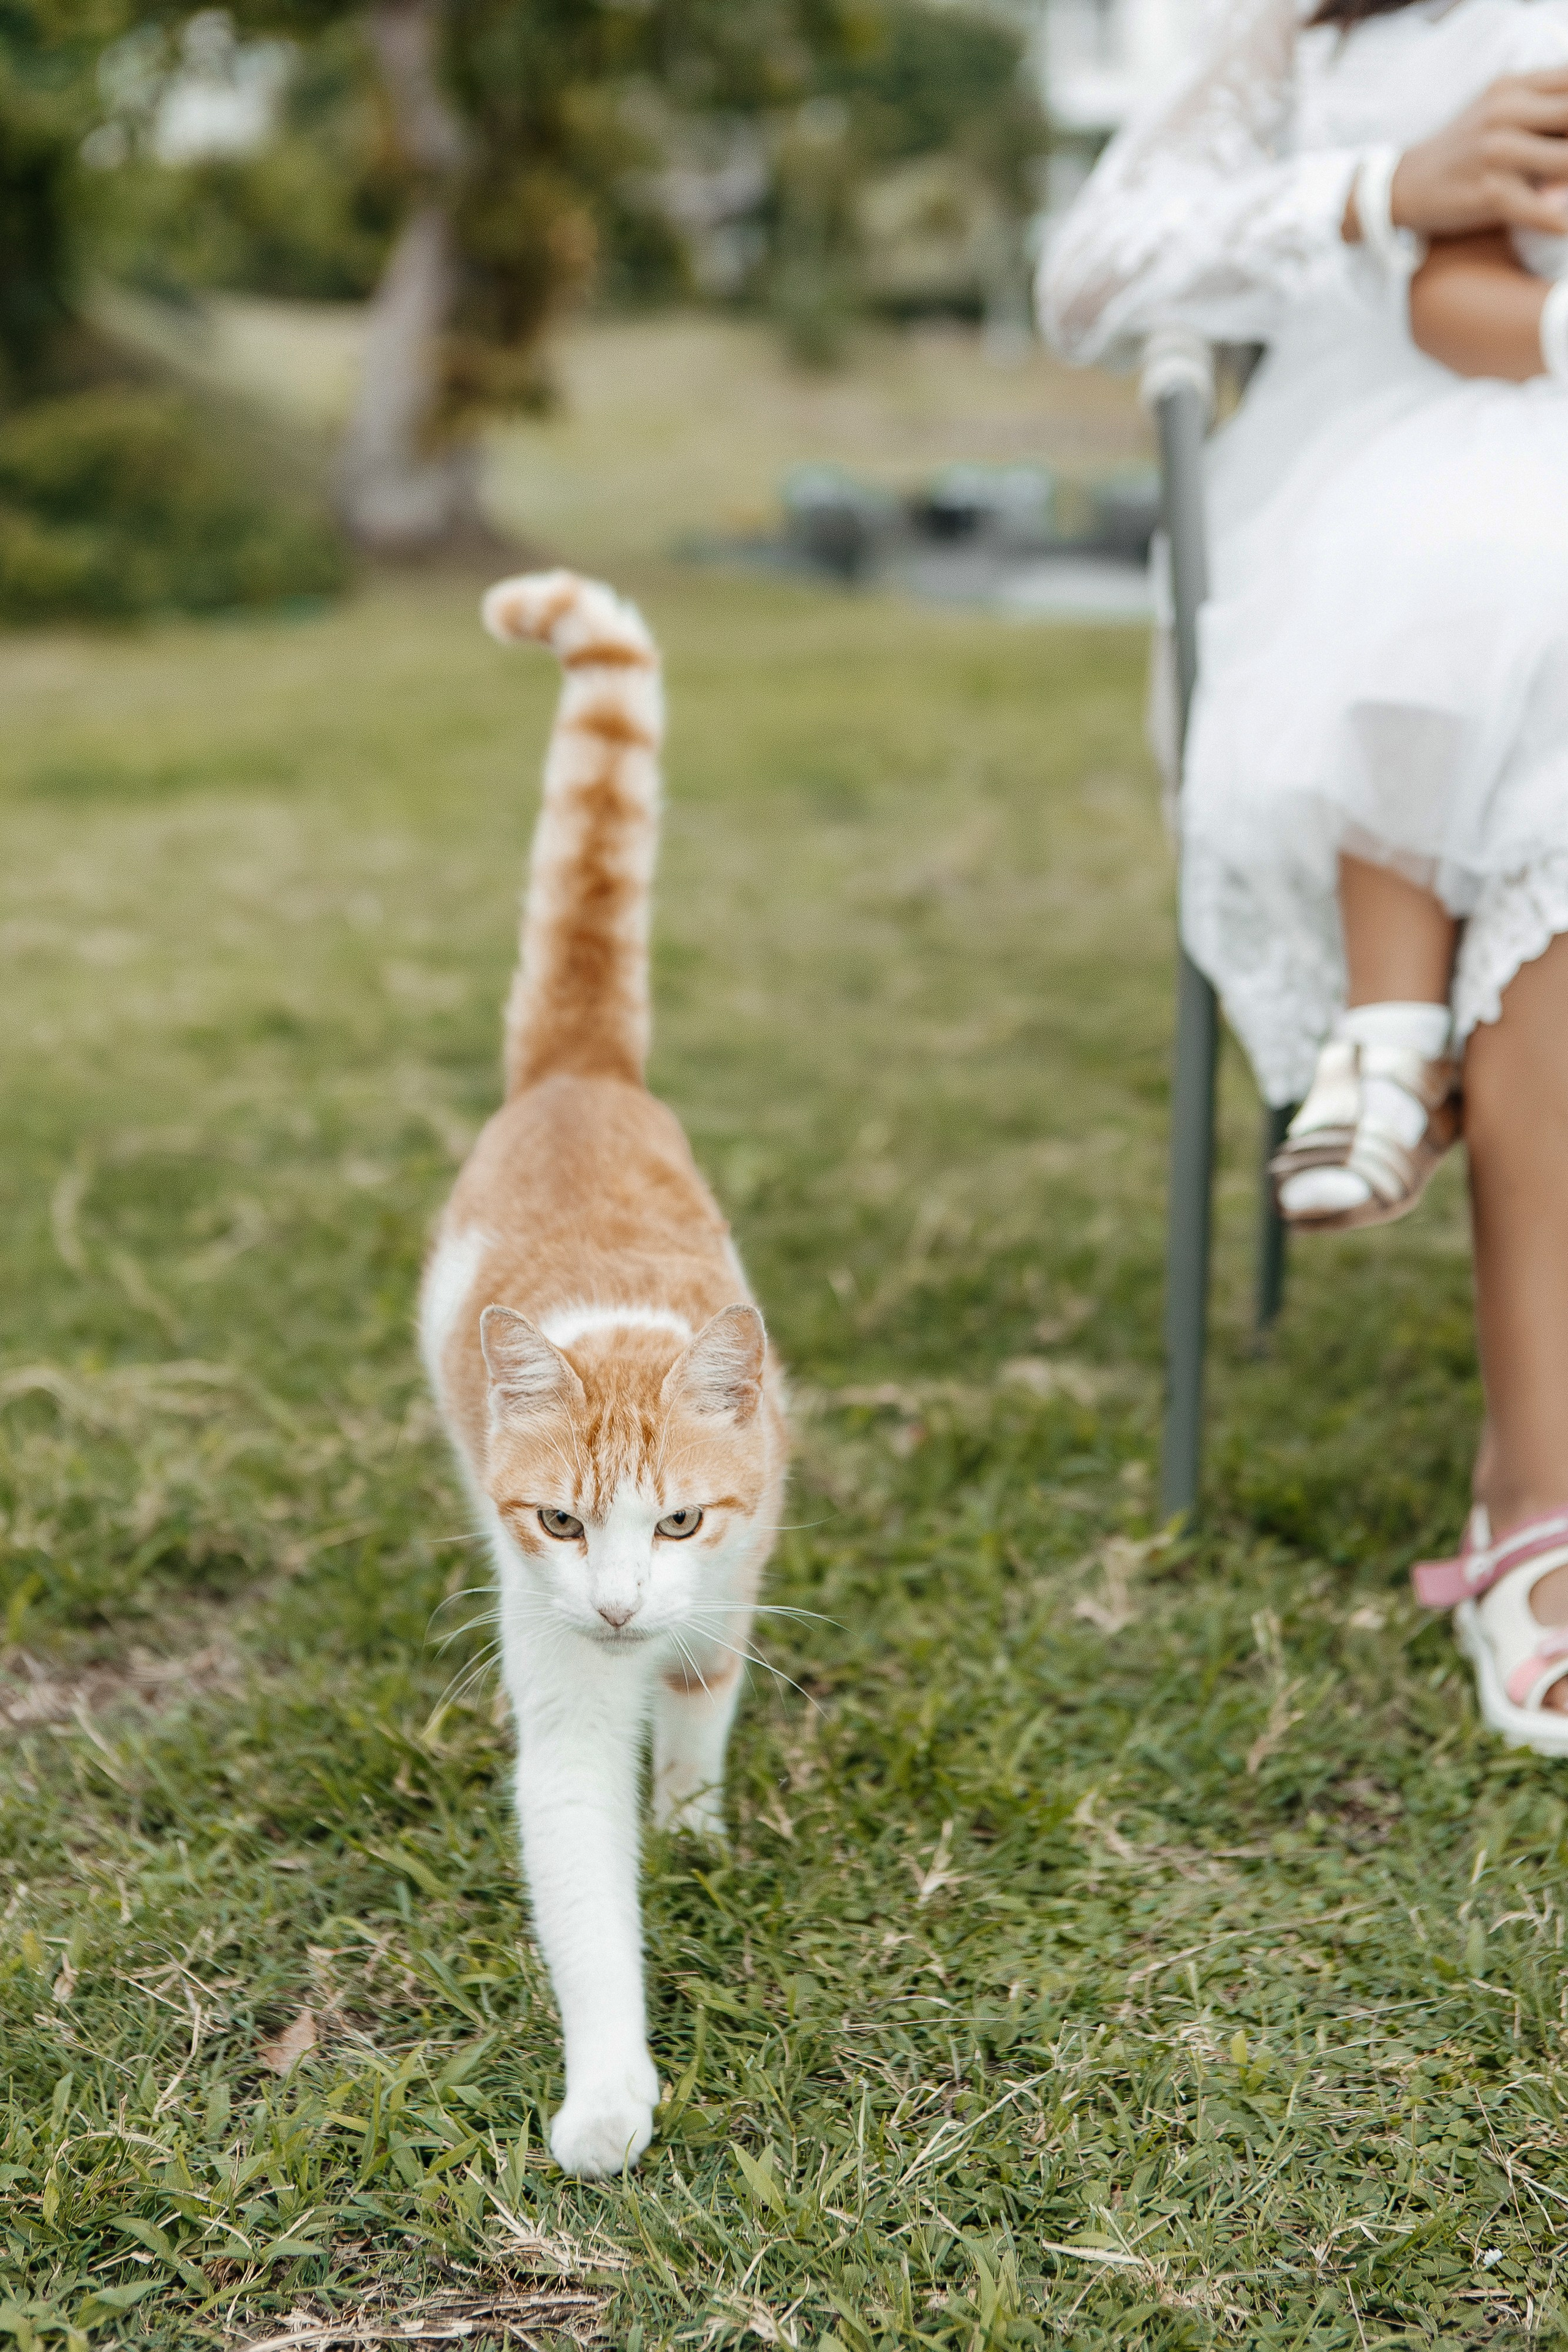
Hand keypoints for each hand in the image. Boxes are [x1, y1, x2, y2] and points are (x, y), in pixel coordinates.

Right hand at [1388, 71, 1567, 238]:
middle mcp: (1506, 113)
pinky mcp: (1489, 193)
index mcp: (1514, 88)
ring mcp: (1496, 152)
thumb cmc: (1461, 153)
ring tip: (1566, 194)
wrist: (1401, 187)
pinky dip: (1562, 220)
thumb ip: (1541, 108)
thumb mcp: (1498, 111)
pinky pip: (1544, 210)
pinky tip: (1564, 224)